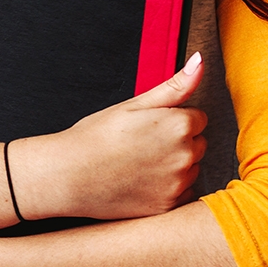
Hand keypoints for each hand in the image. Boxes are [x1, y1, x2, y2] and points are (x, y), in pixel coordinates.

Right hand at [11, 53, 207, 220]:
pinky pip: (182, 194)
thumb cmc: (95, 137)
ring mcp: (177, 184)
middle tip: (141, 145)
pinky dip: (168, 189)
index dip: (172, 120)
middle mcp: (185, 155)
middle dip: (178, 143)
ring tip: (139, 164)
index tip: (148, 127)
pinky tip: (142, 183)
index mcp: (179, 125)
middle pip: (197, 144)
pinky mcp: (168, 206)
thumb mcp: (133, 104)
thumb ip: (175, 85)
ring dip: (175, 167)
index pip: (197, 118)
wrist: (67, 175)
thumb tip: (200, 61)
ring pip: (190, 169)